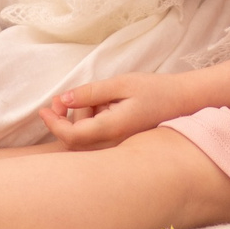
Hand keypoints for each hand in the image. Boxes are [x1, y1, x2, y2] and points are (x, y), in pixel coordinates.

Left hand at [38, 71, 199, 149]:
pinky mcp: (122, 141)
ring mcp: (118, 144)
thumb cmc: (155, 90)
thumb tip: (63, 99)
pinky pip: (98, 135)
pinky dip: (94, 118)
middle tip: (67, 96)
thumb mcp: (120, 84)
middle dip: (67, 117)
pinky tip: (106, 104)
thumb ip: (91, 93)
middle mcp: (113, 142)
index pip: (72, 136)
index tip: (44, 108)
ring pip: (87, 136)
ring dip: (83, 115)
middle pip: (76, 138)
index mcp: (112, 129)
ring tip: (100, 96)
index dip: (54, 124)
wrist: (185, 101)